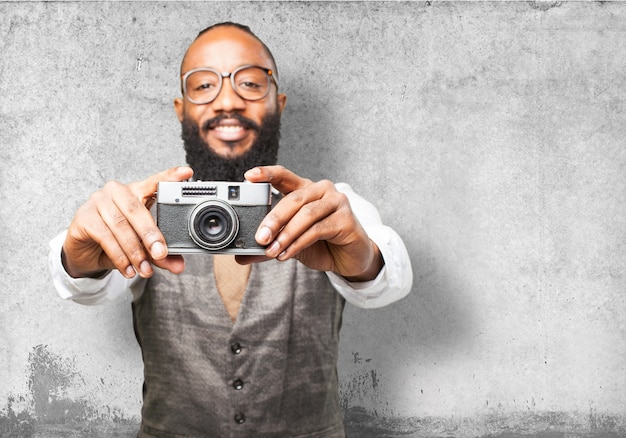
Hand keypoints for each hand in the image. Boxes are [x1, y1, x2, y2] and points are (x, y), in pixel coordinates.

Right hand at [62, 166, 193, 278]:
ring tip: (144, 269)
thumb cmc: (115, 240)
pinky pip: (105, 236)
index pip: (154, 182)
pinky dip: (119, 256)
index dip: (169, 176)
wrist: (84, 251)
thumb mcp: (141, 248)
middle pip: (137, 209)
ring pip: (121, 225)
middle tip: (161, 254)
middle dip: (151, 234)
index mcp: (136, 192)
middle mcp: (117, 192)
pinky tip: (128, 269)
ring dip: (135, 251)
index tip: (186, 172)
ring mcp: (98, 201)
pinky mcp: (84, 217)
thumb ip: (160, 255)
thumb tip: (178, 266)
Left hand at [237, 165, 383, 281]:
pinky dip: (298, 243)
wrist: (350, 259)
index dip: (267, 174)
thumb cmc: (321, 244)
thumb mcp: (291, 242)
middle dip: (273, 219)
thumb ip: (269, 244)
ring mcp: (337, 202)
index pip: (284, 176)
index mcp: (306, 189)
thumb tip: (241, 256)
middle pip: (293, 199)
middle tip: (259, 237)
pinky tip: (286, 254)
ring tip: (272, 250)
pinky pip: (317, 229)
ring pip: (306, 214)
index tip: (248, 176)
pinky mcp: (346, 219)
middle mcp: (322, 190)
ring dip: (286, 234)